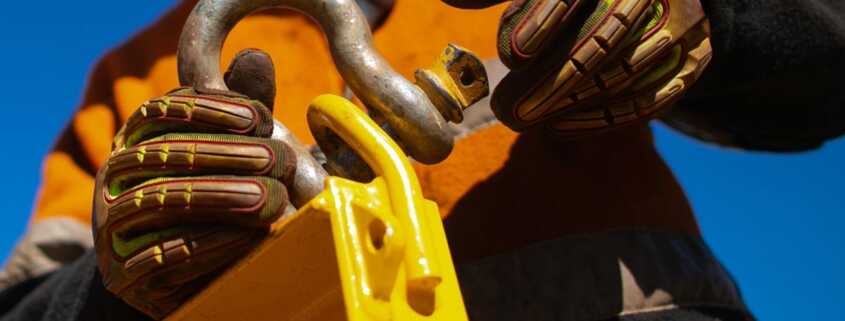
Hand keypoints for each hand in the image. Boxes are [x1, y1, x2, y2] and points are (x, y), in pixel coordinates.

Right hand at [93, 50, 296, 318]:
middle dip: (229, 156)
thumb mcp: (229, 152)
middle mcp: (113, 181)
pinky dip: (216, 242)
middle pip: (165, 156)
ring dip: (224, 197)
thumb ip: (239, 111)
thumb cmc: (214, 200)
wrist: (183, 277)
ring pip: (164, 201)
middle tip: (279, 161)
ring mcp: (112, 230)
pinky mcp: (126, 276)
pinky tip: (254, 234)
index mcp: (132, 142)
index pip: (159, 112)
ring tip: (271, 197)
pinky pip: (169, 254)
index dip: (210, 111)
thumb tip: (256, 58)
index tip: (260, 118)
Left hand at [443, 0, 711, 135]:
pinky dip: (606, 118)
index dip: (544, 18)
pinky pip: (654, 97)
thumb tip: (452, 0)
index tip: (512, 54)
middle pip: (606, 37)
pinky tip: (560, 127)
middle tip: (511, 112)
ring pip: (628, 71)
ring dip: (574, 103)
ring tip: (527, 120)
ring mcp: (683, 23)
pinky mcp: (696, 59)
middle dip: (555, 79)